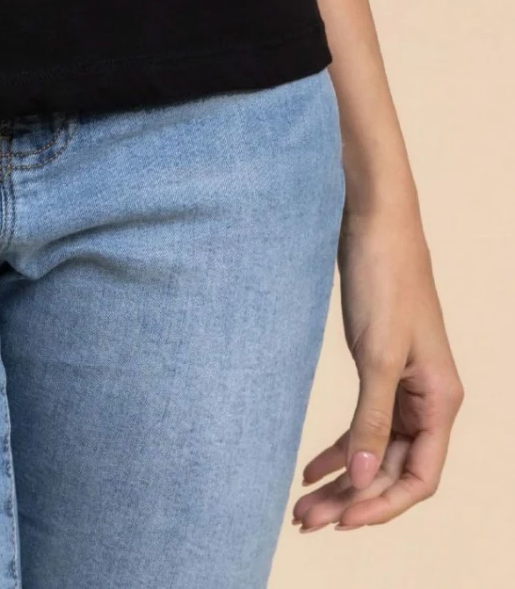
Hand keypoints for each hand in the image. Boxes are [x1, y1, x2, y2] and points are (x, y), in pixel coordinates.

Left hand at [294, 203, 462, 532]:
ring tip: (301, 507)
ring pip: (375, 451)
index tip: (342, 521)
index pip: (418, 477)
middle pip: (393, 470)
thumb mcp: (376, 353)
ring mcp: (404, 385)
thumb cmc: (384, 277)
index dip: (382, 505)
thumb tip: (362, 480)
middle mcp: (428, 399)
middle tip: (306, 522)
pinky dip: (340, 449)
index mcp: (440, 400)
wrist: (373, 219)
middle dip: (352, 499)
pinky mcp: (379, 369)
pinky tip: (310, 467)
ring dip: (342, 480)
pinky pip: (363, 424)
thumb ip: (371, 419)